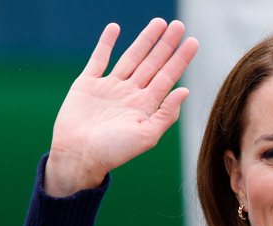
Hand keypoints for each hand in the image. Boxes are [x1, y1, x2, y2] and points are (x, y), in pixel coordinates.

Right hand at [45, 18, 198, 196]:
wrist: (78, 156)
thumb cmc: (113, 152)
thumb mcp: (147, 136)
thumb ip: (166, 114)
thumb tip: (185, 91)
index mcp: (146, 106)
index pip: (168, 77)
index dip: (180, 59)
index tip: (193, 42)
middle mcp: (130, 94)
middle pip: (153, 63)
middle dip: (166, 45)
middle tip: (179, 25)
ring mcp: (109, 87)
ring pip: (131, 57)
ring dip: (145, 40)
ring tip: (159, 22)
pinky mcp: (87, 84)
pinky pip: (99, 59)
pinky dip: (106, 43)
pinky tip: (115, 28)